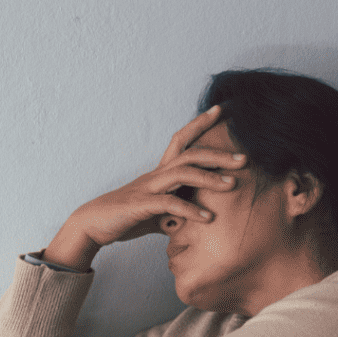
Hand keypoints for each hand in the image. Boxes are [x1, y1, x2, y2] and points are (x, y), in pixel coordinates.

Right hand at [43, 106, 246, 267]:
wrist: (92, 225)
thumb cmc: (123, 218)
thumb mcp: (154, 214)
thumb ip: (173, 214)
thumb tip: (189, 222)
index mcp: (158, 174)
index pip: (181, 140)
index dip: (200, 123)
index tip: (221, 111)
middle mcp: (155, 175)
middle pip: (190, 153)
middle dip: (218, 153)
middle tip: (244, 158)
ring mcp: (148, 188)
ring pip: (183, 173)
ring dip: (210, 178)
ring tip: (233, 185)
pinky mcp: (142, 205)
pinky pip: (170, 203)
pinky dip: (191, 210)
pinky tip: (208, 218)